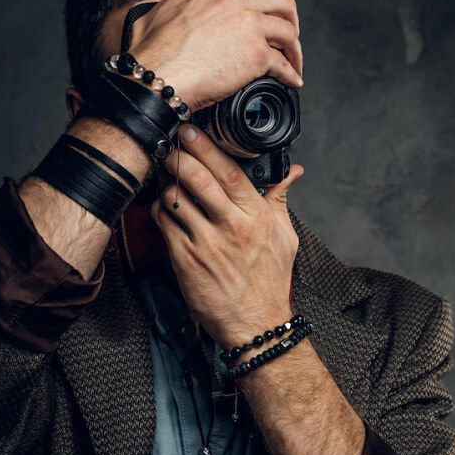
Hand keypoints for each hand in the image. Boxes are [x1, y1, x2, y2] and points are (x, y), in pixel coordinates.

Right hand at [122, 0, 302, 111]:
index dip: (264, 0)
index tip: (266, 14)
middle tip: (289, 36)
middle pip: (280, 2)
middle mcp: (236, 0)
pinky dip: (291, 74)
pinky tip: (291, 81)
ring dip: (294, 49)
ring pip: (288, 32)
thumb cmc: (151, 51)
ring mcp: (249, 26)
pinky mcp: (256, 55)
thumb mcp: (155, 10)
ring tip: (293, 63)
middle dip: (289, 19)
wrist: (156, 77)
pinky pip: (284, 64)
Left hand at [149, 123, 303, 348]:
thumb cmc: (269, 280)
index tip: (192, 130)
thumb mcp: (284, 236)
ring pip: (175, 198)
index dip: (207, 147)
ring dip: (167, 181)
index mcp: (256, 217)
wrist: (255, 324)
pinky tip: (166, 205)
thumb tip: (293, 171)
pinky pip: (164, 223)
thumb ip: (280, 198)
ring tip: (167, 173)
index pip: (230, 172)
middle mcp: (230, 228)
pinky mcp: (184, 260)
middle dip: (180, 154)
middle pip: (198, 179)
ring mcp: (205, 244)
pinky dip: (161, 209)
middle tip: (170, 139)